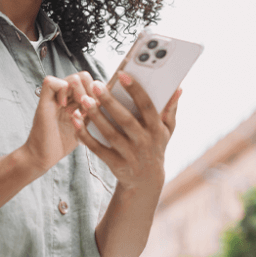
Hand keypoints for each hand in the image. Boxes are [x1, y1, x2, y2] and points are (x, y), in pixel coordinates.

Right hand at [22, 72, 94, 173]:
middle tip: (88, 108)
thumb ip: (93, 113)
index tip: (97, 108)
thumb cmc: (62, 143)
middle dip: (91, 91)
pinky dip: (62, 91)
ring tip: (78, 108)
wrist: (43, 157)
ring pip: (72, 77)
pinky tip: (64, 106)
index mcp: (74, 99)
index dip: (97, 92)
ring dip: (80, 92)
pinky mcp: (43, 101)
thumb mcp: (84, 126)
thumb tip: (111, 103)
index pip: (91, 82)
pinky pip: (51, 82)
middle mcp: (65, 95)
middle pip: (84, 76)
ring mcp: (54, 97)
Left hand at [74, 71, 181, 191]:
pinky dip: (86, 136)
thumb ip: (170, 109)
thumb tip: (178, 88)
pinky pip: (98, 149)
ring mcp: (130, 155)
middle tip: (96, 85)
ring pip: (110, 134)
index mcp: (157, 129)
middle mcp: (144, 142)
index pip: (147, 107)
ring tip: (84, 100)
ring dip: (96, 117)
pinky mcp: (115, 164)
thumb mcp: (167, 130)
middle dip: (110, 102)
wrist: (146, 182)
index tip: (122, 74)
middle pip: (126, 120)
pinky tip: (77, 121)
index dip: (136, 90)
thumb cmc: (155, 147)